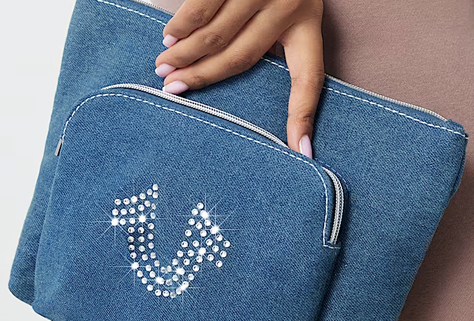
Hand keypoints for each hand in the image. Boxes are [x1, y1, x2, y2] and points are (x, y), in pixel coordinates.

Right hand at [155, 0, 324, 158]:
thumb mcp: (296, 7)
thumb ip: (278, 39)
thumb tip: (240, 74)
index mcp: (309, 24)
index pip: (309, 79)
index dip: (303, 117)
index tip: (302, 152)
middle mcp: (289, 7)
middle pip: (242, 56)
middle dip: (205, 77)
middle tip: (174, 90)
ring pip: (217, 31)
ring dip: (186, 52)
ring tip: (164, 67)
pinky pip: (203, 3)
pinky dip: (183, 22)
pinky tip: (170, 35)